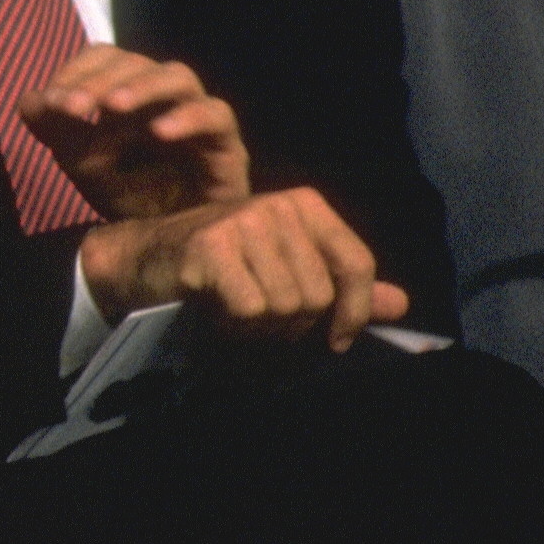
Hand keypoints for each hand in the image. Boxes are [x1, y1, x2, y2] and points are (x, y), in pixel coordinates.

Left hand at [21, 46, 249, 219]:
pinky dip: (187, 118)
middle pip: (138, 64)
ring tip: (111, 108)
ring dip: (142, 87)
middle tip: (72, 106)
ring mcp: (196, 117)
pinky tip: (158, 133)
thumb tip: (28, 101)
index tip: (51, 101)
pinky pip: (216, 116)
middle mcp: (163, 98)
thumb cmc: (129, 198)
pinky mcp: (226, 146)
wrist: (171, 248)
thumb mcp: (81, 164)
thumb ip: (55, 131)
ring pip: (179, 77)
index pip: (106, 59)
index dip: (78, 71)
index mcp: (128, 94)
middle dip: (101, 81)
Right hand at [81, 185, 407, 349]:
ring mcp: (244, 222)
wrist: (142, 259)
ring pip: (287, 306)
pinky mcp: (212, 247)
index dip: (353, 312)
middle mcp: (277, 204)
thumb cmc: (219, 267)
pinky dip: (234, 324)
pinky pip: (252, 310)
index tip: (337, 339)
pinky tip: (215, 310)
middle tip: (259, 317)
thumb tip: (401, 305)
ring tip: (235, 311)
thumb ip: (343, 287)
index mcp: (305, 204)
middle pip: (319, 295)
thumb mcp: (286, 270)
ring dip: (260, 326)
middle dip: (292, 324)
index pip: (357, 264)